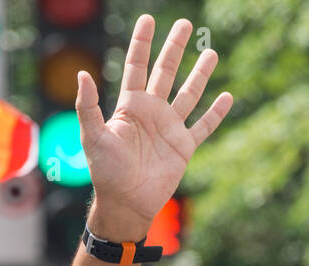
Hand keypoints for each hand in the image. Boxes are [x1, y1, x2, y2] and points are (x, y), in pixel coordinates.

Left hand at [77, 16, 232, 239]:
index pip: (136, 67)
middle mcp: (151, 112)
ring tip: (210, 52)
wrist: (125, 203)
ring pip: (188, 94)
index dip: (141, 43)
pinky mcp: (183, 147)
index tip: (148, 19)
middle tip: (184, 24)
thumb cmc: (105, 172)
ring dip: (199, 74)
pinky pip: (203, 126)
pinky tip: (227, 97)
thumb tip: (81, 74)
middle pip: (165, 72)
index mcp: (129, 106)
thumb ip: (87, 107)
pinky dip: (216, 113)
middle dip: (174, 48)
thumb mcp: (93, 137)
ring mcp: (169, 128)